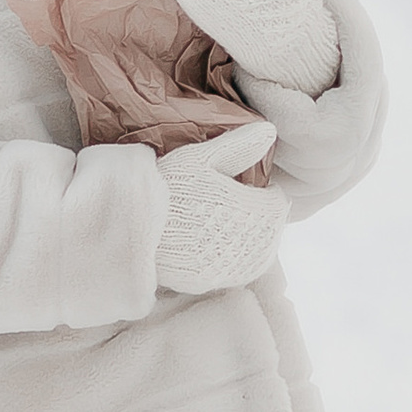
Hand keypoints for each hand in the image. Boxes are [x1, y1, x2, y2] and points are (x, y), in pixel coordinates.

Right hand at [153, 120, 288, 293]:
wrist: (134, 225)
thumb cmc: (167, 186)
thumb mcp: (200, 158)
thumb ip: (238, 145)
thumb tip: (271, 130)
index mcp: (248, 208)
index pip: (278, 202)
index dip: (268, 192)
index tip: (254, 187)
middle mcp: (245, 241)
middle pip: (272, 229)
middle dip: (263, 215)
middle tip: (244, 205)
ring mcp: (229, 265)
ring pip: (262, 253)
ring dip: (256, 239)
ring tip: (235, 224)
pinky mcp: (212, 281)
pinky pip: (242, 273)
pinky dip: (242, 260)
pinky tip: (227, 247)